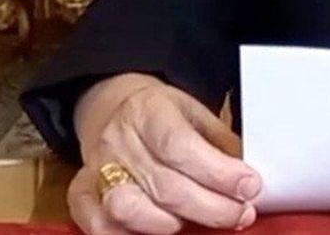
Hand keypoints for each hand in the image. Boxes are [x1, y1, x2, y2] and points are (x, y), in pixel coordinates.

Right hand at [68, 74, 261, 234]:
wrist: (116, 108)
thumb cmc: (164, 116)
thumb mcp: (197, 114)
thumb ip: (221, 146)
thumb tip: (247, 182)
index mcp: (149, 110)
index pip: (180, 146)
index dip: (217, 172)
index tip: (249, 187)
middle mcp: (117, 140)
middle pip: (163, 185)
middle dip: (211, 207)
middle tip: (241, 214)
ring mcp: (95, 169)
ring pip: (128, 209)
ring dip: (171, 224)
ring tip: (199, 222)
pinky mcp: (80, 195)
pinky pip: (99, 225)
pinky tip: (163, 229)